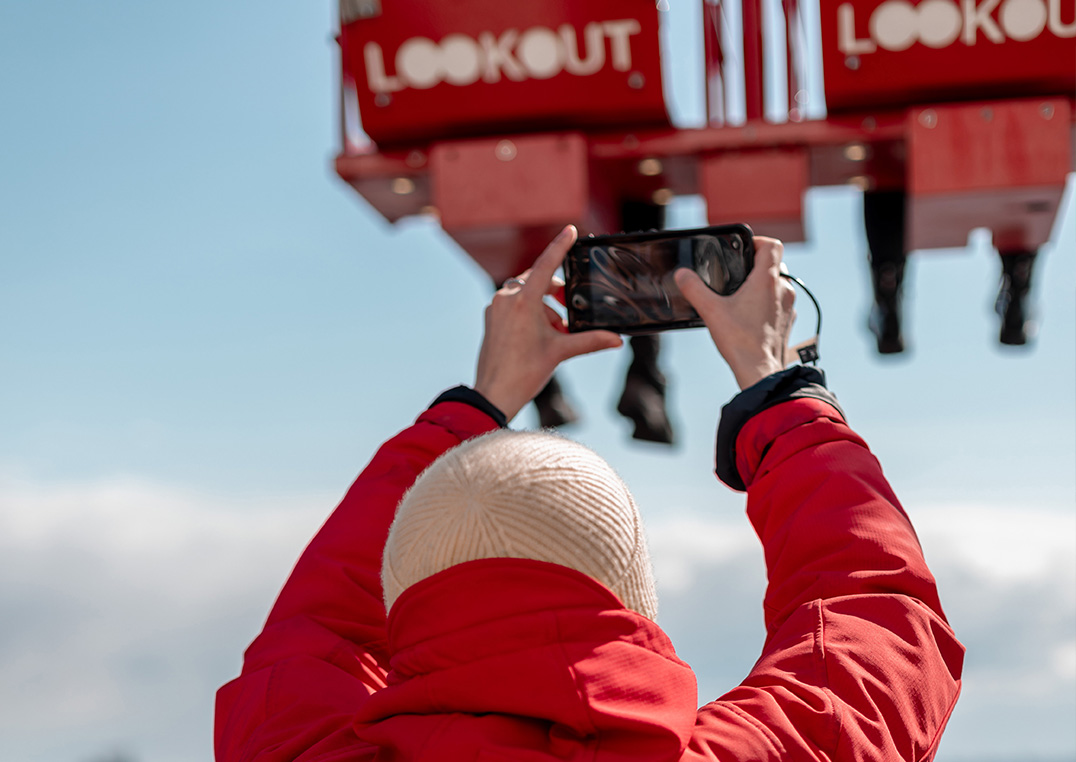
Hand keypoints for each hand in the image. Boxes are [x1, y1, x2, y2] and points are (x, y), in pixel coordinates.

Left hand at [474, 226, 622, 420]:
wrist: (493, 393)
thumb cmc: (525, 373)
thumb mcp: (560, 352)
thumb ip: (590, 341)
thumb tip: (617, 340)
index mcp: (524, 301)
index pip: (547, 264)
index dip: (561, 246)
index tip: (570, 230)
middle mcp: (506, 298)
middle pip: (537, 279)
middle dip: (556, 291)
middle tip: (570, 308)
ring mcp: (495, 307)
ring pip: (525, 292)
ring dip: (543, 304)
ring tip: (556, 330)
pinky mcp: (490, 317)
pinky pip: (513, 304)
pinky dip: (529, 311)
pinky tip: (539, 333)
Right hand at [674, 237, 795, 389]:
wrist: (760, 372)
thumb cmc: (740, 341)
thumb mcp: (711, 311)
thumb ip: (693, 289)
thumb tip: (682, 274)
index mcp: (767, 280)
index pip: (772, 245)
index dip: (757, 241)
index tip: (742, 249)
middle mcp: (783, 290)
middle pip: (775, 264)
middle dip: (756, 265)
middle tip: (737, 274)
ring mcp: (789, 307)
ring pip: (779, 284)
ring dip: (763, 285)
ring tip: (742, 296)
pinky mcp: (788, 322)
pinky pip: (780, 303)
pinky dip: (768, 303)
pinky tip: (750, 316)